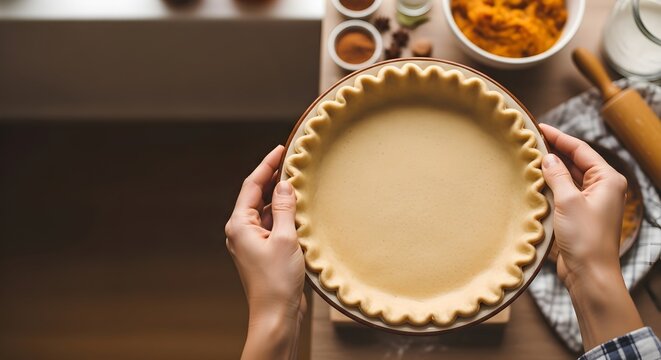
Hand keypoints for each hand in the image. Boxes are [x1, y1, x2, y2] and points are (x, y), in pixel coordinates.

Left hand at [225, 145, 305, 359]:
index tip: (281, 148)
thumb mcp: (285, 238)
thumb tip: (284, 184)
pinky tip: (299, 210)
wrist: (275, 315)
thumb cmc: (277, 280)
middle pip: (256, 196)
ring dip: (280, 198)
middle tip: (292, 161)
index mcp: (239, 224)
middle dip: (273, 179)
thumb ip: (284, 208)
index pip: (252, 185)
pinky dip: (283, 215)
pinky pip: (272, 225)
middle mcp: (241, 230)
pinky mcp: (262, 252)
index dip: (267, 165)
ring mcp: (251, 242)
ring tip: (299, 182)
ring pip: (265, 211)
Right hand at [540, 124, 626, 286]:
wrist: (590, 274)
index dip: (559, 137)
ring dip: (552, 170)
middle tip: (531, 142)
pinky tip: (535, 182)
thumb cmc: (585, 238)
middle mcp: (603, 188)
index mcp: (608, 179)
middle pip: (576, 162)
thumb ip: (557, 175)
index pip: (581, 150)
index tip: (540, 127)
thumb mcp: (568, 201)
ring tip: (530, 159)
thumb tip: (547, 158)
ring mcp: (592, 202)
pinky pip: (565, 193)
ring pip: (569, 177)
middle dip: (555, 152)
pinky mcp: (581, 215)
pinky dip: (551, 186)